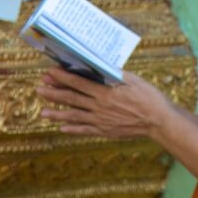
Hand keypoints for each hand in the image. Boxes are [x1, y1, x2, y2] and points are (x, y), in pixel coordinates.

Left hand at [37, 66, 171, 138]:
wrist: (158, 121)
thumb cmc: (148, 96)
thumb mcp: (132, 79)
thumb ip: (113, 74)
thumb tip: (98, 66)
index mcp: (105, 92)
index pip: (78, 83)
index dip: (63, 77)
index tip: (50, 72)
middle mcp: (99, 107)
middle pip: (72, 99)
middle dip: (54, 93)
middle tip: (39, 89)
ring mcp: (101, 121)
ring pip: (74, 116)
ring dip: (57, 114)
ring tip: (43, 113)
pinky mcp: (105, 131)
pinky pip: (85, 130)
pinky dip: (72, 129)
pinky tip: (62, 128)